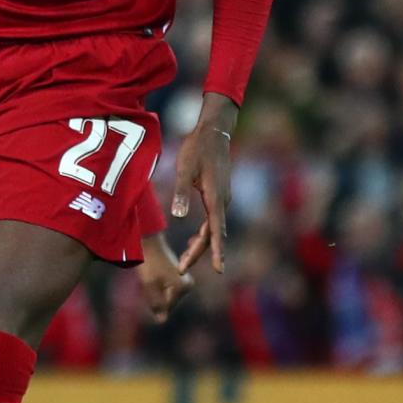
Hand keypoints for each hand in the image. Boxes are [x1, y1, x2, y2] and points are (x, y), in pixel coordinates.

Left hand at [137, 236, 196, 319]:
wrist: (150, 243)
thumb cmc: (149, 263)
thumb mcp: (149, 285)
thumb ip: (156, 304)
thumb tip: (161, 321)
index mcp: (183, 287)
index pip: (166, 307)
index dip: (153, 301)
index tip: (150, 284)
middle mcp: (188, 285)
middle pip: (168, 304)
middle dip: (156, 298)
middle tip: (150, 280)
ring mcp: (185, 282)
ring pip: (166, 298)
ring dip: (156, 294)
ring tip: (151, 278)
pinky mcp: (180, 280)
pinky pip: (167, 292)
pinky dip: (157, 289)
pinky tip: (154, 277)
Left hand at [171, 94, 239, 274]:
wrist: (214, 132)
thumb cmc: (197, 148)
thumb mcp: (184, 169)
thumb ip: (181, 192)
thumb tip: (179, 217)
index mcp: (215, 198)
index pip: (216, 231)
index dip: (216, 252)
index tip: (219, 270)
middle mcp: (222, 202)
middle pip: (213, 234)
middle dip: (199, 253)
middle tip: (182, 269)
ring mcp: (223, 199)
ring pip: (213, 228)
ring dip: (201, 245)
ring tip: (185, 259)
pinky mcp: (220, 195)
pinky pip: (213, 221)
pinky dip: (205, 233)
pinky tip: (195, 238)